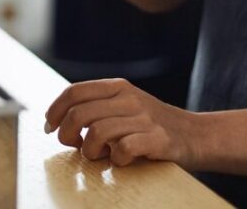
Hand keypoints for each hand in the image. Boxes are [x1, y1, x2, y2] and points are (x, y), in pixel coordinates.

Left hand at [44, 78, 198, 166]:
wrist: (196, 135)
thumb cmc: (151, 125)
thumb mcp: (124, 105)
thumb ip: (97, 107)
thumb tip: (57, 120)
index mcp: (118, 86)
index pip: (74, 92)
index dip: (55, 110)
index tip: (49, 127)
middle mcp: (129, 98)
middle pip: (79, 114)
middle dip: (67, 135)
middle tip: (74, 146)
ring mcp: (144, 118)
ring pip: (97, 133)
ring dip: (91, 151)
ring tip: (100, 155)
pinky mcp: (157, 139)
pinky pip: (122, 150)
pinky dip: (116, 160)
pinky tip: (121, 160)